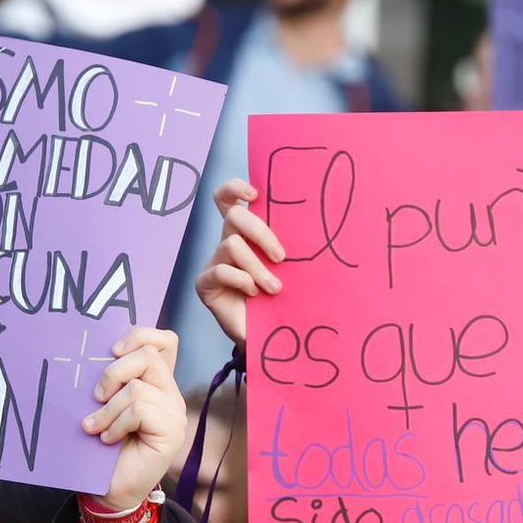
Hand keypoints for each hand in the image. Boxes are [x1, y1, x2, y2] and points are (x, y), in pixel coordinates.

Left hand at [81, 328, 191, 508]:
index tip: (111, 352)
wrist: (108, 490)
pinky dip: (116, 424)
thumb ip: (111, 380)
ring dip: (108, 408)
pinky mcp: (172, 433)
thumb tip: (95, 354)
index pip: (164, 341)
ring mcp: (175, 414)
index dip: (139, 336)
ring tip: (96, 427)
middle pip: (149, 355)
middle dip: (114, 372)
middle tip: (96, 397)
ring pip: (139, 387)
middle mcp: (170, 394)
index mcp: (156, 383)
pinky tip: (108, 439)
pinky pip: (140, 410)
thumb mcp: (103, 405)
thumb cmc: (101, 448)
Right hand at [194, 178, 285, 348]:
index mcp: (246, 233)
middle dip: (261, 233)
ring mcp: (215, 263)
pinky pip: (220, 271)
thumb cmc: (283, 297)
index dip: (234, 188)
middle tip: (282, 257)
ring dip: (258, 267)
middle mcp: (227, 243)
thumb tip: (317, 224)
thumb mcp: (290, 268)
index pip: (228, 199)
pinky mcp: (206, 284)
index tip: (255, 194)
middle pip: (234, 216)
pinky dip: (241, 280)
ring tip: (275, 288)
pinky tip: (254, 294)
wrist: (270, 334)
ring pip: (231, 245)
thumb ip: (290, 246)